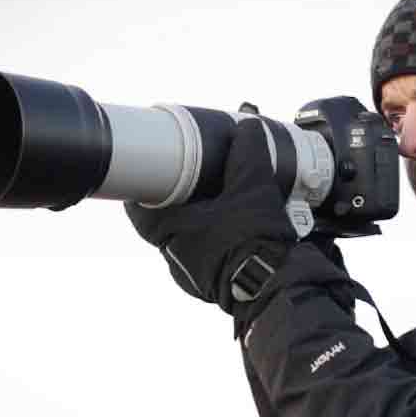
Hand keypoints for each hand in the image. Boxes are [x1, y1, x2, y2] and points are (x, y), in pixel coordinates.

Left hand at [125, 117, 295, 326]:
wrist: (278, 288)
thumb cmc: (255, 242)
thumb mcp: (255, 186)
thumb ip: (249, 154)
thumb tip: (247, 128)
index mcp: (171, 230)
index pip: (137, 207)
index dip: (141, 187)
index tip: (150, 172)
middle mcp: (174, 254)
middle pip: (162, 221)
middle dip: (177, 202)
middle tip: (193, 183)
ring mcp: (190, 274)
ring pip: (184, 240)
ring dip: (197, 224)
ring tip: (220, 205)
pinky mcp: (211, 285)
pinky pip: (204, 257)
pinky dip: (214, 243)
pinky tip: (236, 233)